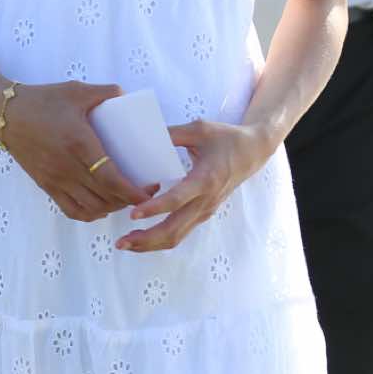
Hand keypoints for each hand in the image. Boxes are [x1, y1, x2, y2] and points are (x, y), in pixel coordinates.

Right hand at [0, 82, 152, 221]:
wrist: (5, 114)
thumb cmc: (41, 100)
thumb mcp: (75, 90)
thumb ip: (103, 92)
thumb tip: (125, 94)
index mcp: (79, 144)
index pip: (110, 179)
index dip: (132, 191)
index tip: (148, 192)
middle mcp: (68, 168)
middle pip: (104, 197)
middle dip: (128, 200)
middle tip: (144, 192)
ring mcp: (55, 180)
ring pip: (90, 208)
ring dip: (110, 208)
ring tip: (123, 198)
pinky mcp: (46, 185)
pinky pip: (71, 210)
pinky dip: (90, 213)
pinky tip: (100, 205)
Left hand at [116, 119, 272, 252]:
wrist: (252, 153)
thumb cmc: (225, 138)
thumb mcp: (199, 129)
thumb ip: (172, 133)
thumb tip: (141, 135)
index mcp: (205, 179)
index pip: (177, 199)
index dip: (155, 208)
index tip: (133, 214)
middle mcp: (206, 200)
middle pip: (174, 229)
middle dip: (146, 239)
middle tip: (120, 242)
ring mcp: (205, 211)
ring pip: (177, 236)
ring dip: (150, 244)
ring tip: (125, 243)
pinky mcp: (203, 214)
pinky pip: (181, 233)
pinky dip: (160, 239)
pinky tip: (142, 238)